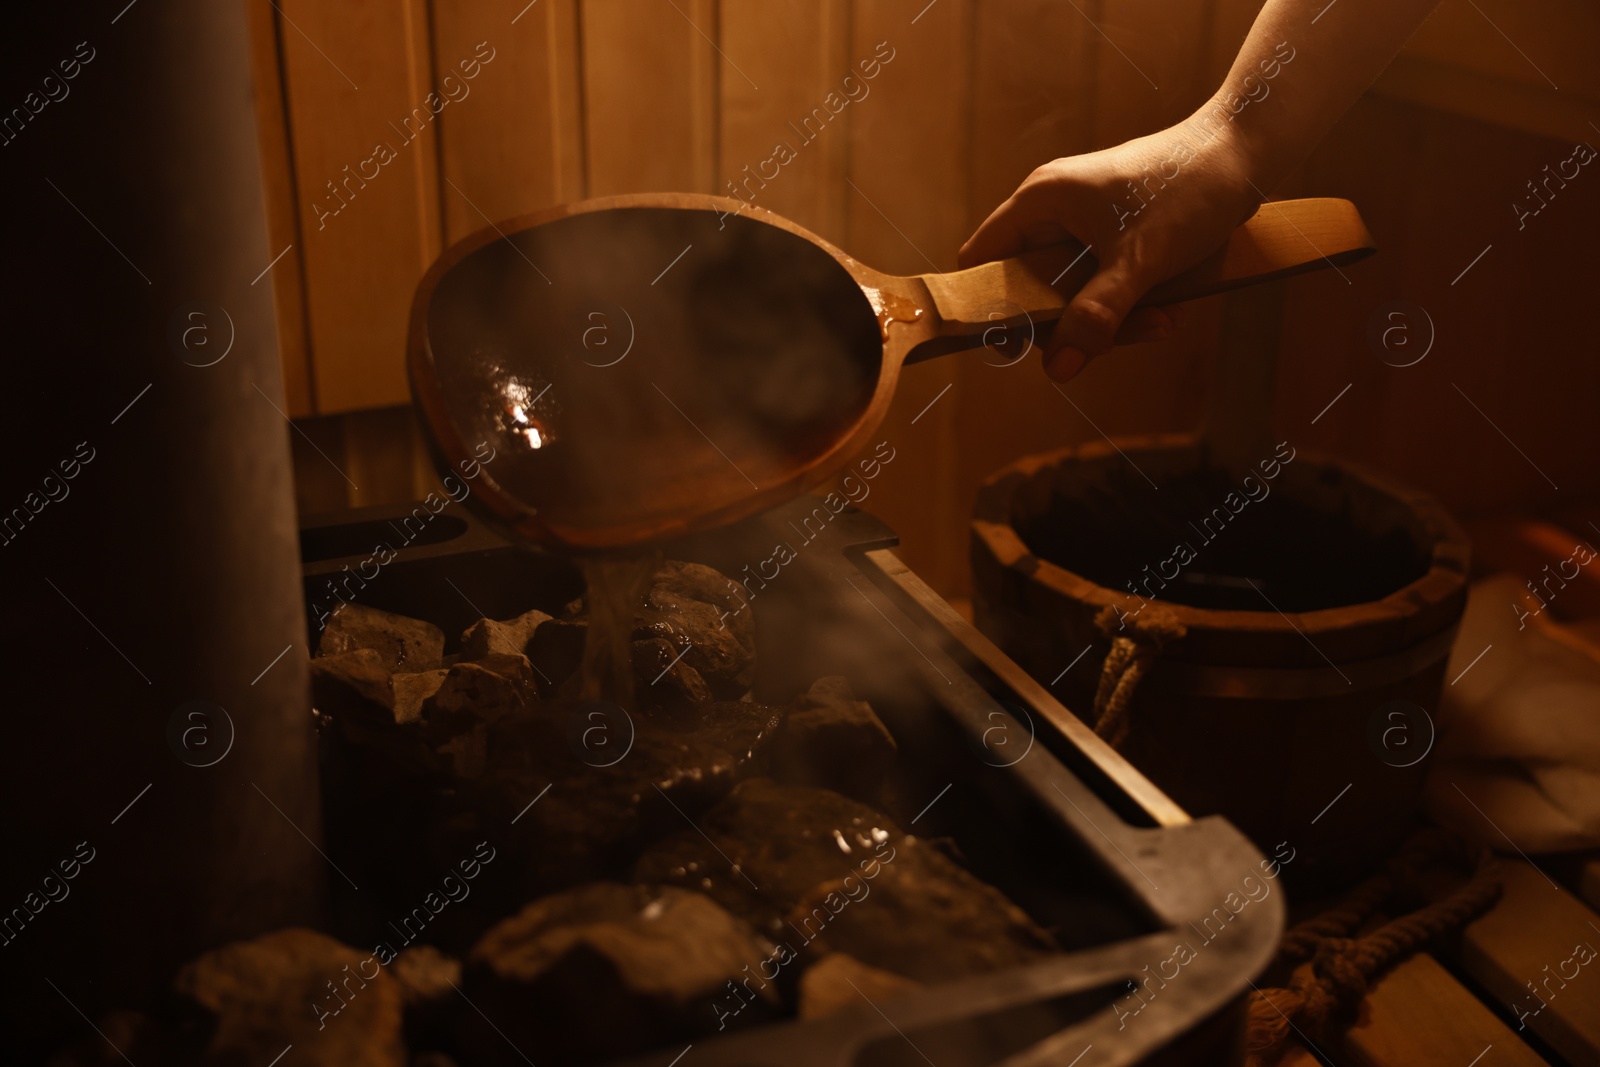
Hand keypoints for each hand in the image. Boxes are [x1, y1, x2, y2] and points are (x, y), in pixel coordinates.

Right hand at [959, 113, 1262, 380]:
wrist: (1246, 151)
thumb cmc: (1188, 189)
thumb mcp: (1137, 264)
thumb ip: (1093, 318)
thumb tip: (1056, 370)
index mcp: (1040, 201)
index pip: (982, 260)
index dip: (988, 306)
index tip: (1015, 345)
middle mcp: (1053, 209)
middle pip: (1032, 287)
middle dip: (1071, 321)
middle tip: (1109, 341)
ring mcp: (1084, 221)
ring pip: (1074, 290)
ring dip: (1110, 318)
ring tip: (1159, 321)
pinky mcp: (1114, 232)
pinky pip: (1103, 281)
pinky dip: (1128, 301)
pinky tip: (1167, 309)